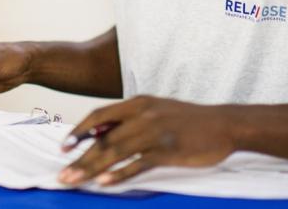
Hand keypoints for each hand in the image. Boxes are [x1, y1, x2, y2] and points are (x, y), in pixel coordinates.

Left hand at [59, 95, 234, 185]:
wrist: (225, 125)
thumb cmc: (189, 120)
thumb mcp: (157, 109)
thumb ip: (130, 118)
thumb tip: (100, 132)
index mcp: (138, 103)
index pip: (99, 115)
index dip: (79, 131)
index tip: (64, 147)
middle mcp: (143, 114)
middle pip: (103, 138)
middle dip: (80, 158)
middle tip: (62, 175)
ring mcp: (155, 132)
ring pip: (115, 151)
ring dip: (91, 168)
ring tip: (74, 181)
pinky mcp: (167, 150)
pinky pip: (137, 163)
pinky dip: (119, 174)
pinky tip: (104, 183)